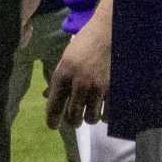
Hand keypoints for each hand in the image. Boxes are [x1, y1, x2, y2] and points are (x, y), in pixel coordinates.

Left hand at [48, 10, 110, 129]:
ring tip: (87, 115)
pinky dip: (105, 116)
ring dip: (88, 119)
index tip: (52, 126)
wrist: (107, 34)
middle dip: (71, 122)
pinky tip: (103, 112)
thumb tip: (46, 96)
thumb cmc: (83, 45)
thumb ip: (57, 80)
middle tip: (72, 122)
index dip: (52, 119)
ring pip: (90, 117)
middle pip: (73, 115)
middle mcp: (79, 83)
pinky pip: (108, 114)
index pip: (54, 104)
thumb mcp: (64, 60)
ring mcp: (97, 87)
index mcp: (62, 74)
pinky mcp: (114, 90)